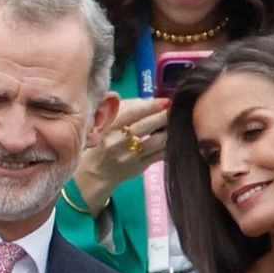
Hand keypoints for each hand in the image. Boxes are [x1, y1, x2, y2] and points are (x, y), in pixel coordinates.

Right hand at [72, 97, 168, 212]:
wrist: (97, 172)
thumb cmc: (104, 140)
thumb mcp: (107, 121)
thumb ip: (125, 108)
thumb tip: (148, 102)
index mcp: (110, 127)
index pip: (132, 113)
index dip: (151, 106)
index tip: (166, 101)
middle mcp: (119, 142)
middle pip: (146, 127)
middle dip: (164, 116)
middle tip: (175, 109)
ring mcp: (131, 157)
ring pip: (157, 142)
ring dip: (170, 131)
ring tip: (176, 122)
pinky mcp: (140, 167)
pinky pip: (160, 155)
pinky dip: (169, 145)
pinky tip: (174, 137)